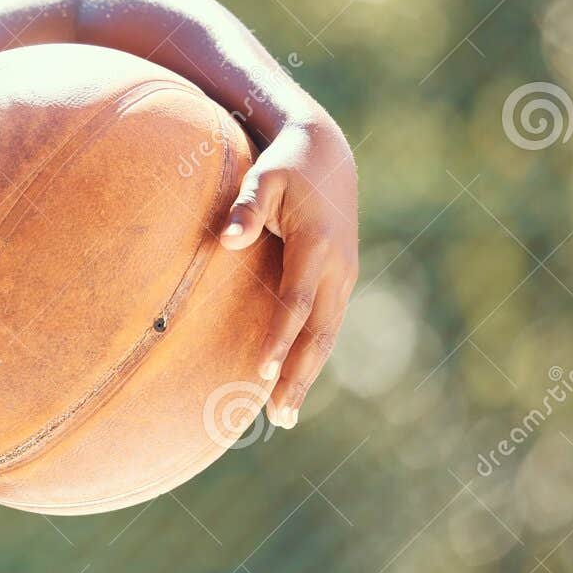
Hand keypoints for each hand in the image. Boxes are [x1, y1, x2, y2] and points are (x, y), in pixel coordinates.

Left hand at [219, 121, 358, 428]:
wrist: (328, 153)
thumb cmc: (285, 166)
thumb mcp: (264, 177)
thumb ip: (245, 207)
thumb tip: (227, 238)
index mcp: (316, 245)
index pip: (295, 303)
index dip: (279, 339)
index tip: (262, 373)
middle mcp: (337, 268)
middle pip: (319, 333)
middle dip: (299, 376)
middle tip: (279, 418)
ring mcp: (344, 276)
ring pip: (327, 335)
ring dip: (307, 374)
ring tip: (284, 415)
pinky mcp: (341, 280)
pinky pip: (327, 326)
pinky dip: (312, 356)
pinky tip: (294, 382)